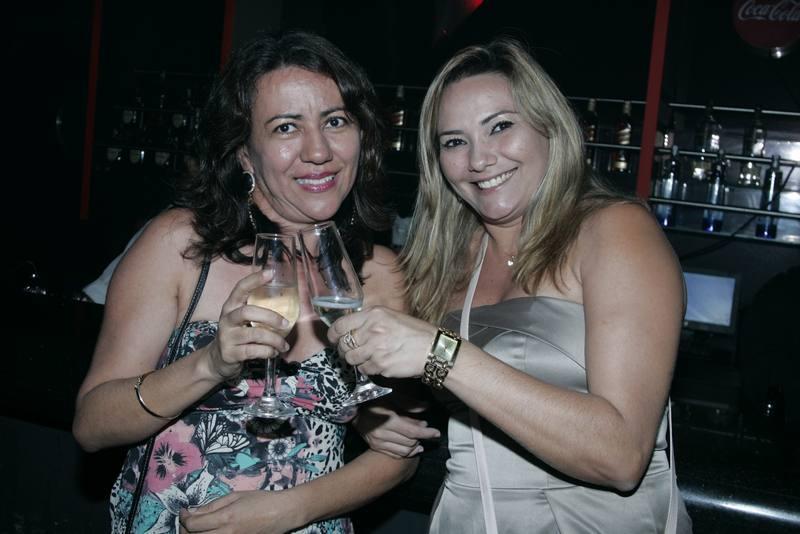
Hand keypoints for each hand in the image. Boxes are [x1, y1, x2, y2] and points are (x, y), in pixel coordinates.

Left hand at [179, 490, 300, 533]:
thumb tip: (194, 511)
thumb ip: (213, 505)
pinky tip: (210, 532)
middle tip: (187, 521)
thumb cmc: (261, 500)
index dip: (184, 517)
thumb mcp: (236, 496)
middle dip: (185, 529)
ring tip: (196, 528)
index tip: (184, 510)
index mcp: (226, 518)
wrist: (282, 513)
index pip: (193, 524)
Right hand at [206, 271, 290, 380]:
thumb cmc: (237, 334)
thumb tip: (288, 302)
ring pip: (255, 334)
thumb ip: (258, 310)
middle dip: (271, 317)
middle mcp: (227, 319)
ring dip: (275, 340)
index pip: (240, 288)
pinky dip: (268, 351)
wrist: (218, 359)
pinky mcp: (230, 353)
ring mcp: (227, 336)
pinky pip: (254, 351)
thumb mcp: (242, 319)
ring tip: (284, 345)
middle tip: (286, 323)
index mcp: (231, 306)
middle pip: (248, 312)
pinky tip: (273, 352)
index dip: (255, 280)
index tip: (270, 273)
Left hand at [327, 306, 436, 378]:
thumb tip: (350, 329)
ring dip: (356, 360)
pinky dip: (368, 368)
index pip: (340, 325)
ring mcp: (375, 348)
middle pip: (343, 344)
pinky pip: (364, 369)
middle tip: (351, 351)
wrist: (432, 348)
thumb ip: (369, 320)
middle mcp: (371, 330)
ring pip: (351, 359)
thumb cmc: (413, 332)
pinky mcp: (380, 365)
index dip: (333, 334)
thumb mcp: (390, 316)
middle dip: (344, 350)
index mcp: (373, 314)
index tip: (334, 339)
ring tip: (367, 357)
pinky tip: (378, 363)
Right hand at [354, 397, 440, 458]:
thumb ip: (410, 404)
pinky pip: (394, 454)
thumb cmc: (374, 399)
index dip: (427, 433)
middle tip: (427, 432)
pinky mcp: (375, 447)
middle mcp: (384, 434)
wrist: (353, 410)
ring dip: (415, 447)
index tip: (436, 433)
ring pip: (403, 450)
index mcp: (389, 420)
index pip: (413, 432)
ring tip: (420, 441)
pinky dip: (406, 454)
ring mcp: (378, 442)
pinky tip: (413, 450)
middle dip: (421, 438)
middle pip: (410, 442)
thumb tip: (426, 408)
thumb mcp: (392, 396)